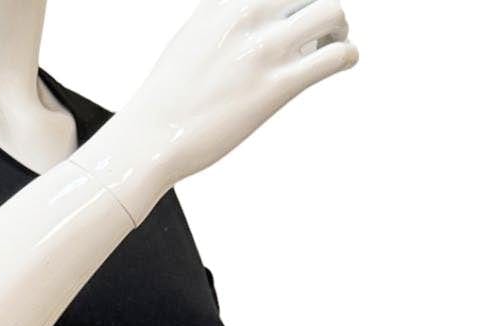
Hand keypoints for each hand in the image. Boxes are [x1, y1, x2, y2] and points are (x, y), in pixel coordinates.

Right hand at [73, 0, 358, 220]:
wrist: (148, 140)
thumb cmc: (167, 98)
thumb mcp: (192, 35)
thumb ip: (223, 17)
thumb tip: (245, 16)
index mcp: (226, 1)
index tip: (297, 11)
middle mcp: (246, 14)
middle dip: (322, 6)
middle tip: (323, 27)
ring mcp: (263, 50)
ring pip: (332, 11)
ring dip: (341, 26)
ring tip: (335, 43)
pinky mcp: (276, 88)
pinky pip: (335, 56)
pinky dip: (348, 55)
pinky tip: (344, 62)